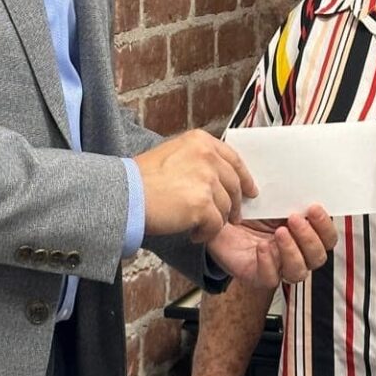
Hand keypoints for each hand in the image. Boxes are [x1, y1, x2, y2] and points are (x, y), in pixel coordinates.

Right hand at [135, 131, 255, 241]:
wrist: (124, 195)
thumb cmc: (141, 179)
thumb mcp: (172, 154)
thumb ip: (197, 160)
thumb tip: (217, 176)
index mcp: (200, 141)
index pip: (233, 159)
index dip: (244, 177)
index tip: (250, 190)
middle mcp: (207, 156)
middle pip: (234, 184)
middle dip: (235, 204)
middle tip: (233, 218)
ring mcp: (206, 180)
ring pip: (226, 207)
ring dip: (215, 220)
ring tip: (197, 226)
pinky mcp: (203, 204)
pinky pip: (216, 225)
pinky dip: (206, 233)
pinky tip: (193, 234)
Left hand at [208, 206, 336, 289]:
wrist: (217, 222)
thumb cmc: (246, 210)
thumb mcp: (266, 198)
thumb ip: (284, 194)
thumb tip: (297, 178)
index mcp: (303, 233)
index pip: (327, 238)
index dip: (325, 226)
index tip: (314, 207)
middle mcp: (295, 252)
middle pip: (318, 257)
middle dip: (309, 238)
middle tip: (294, 219)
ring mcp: (278, 266)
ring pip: (299, 271)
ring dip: (292, 251)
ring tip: (279, 232)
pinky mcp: (258, 275)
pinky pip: (271, 278)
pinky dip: (269, 263)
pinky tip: (261, 247)